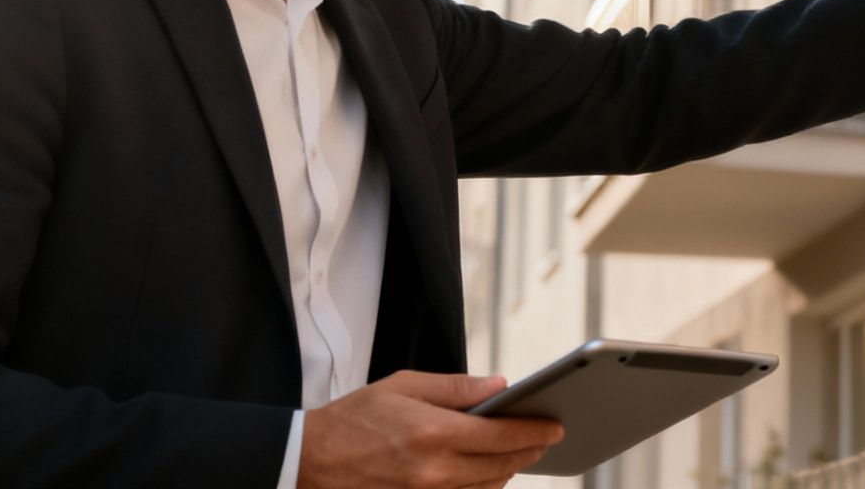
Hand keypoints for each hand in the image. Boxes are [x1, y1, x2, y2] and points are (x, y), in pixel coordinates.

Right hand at [299, 371, 563, 488]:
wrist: (309, 461)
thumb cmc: (355, 418)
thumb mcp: (404, 385)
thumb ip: (456, 387)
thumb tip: (500, 387)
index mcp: (434, 434)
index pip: (501, 435)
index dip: (534, 431)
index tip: (555, 425)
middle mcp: (434, 471)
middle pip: (501, 465)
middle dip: (529, 451)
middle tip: (546, 438)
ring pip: (486, 488)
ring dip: (508, 471)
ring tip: (520, 453)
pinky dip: (482, 487)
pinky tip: (489, 472)